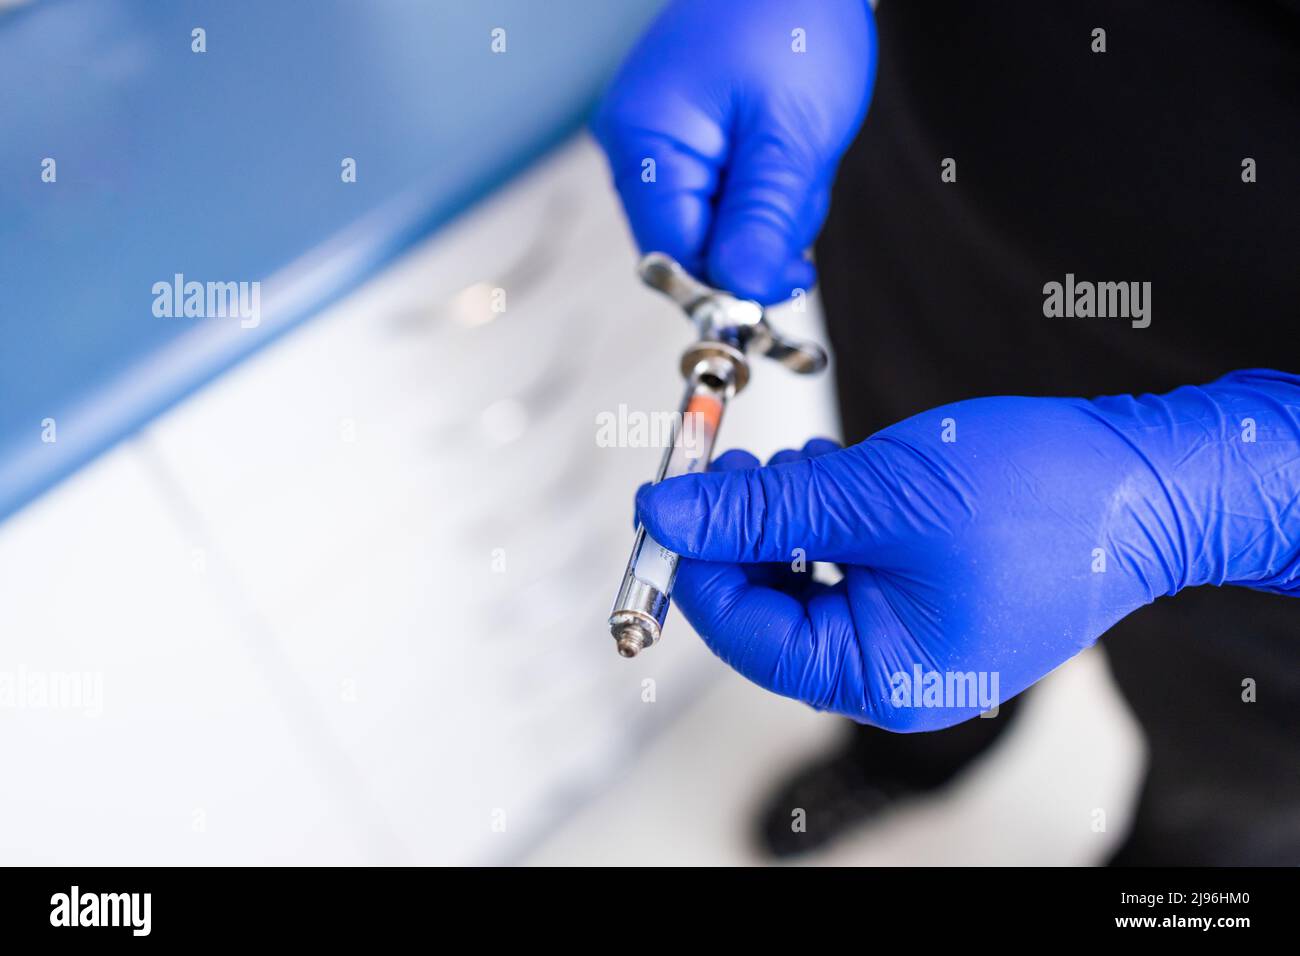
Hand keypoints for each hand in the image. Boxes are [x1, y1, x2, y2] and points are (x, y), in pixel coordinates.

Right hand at [591, 0, 876, 303]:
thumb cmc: (793, 18)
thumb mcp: (791, 135)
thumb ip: (763, 221)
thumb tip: (740, 291)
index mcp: (642, 140)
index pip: (670, 255)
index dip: (727, 279)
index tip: (786, 277)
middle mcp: (636, 144)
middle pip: (692, 245)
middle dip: (757, 233)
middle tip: (798, 179)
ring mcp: (658, 140)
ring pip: (715, 226)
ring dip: (767, 208)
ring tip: (792, 148)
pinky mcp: (684, 137)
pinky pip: (722, 196)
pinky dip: (761, 186)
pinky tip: (778, 145)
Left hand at [637, 372, 1299, 729]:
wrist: (1152, 484)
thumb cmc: (1041, 499)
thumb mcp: (877, 496)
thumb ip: (762, 511)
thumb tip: (666, 516)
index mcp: (878, 675)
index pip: (743, 635)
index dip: (694, 565)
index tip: (668, 500)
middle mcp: (890, 672)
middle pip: (767, 610)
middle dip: (742, 535)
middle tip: (730, 465)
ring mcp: (911, 638)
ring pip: (803, 581)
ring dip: (785, 519)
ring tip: (802, 465)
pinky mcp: (927, 600)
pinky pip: (848, 567)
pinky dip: (828, 520)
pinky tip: (837, 477)